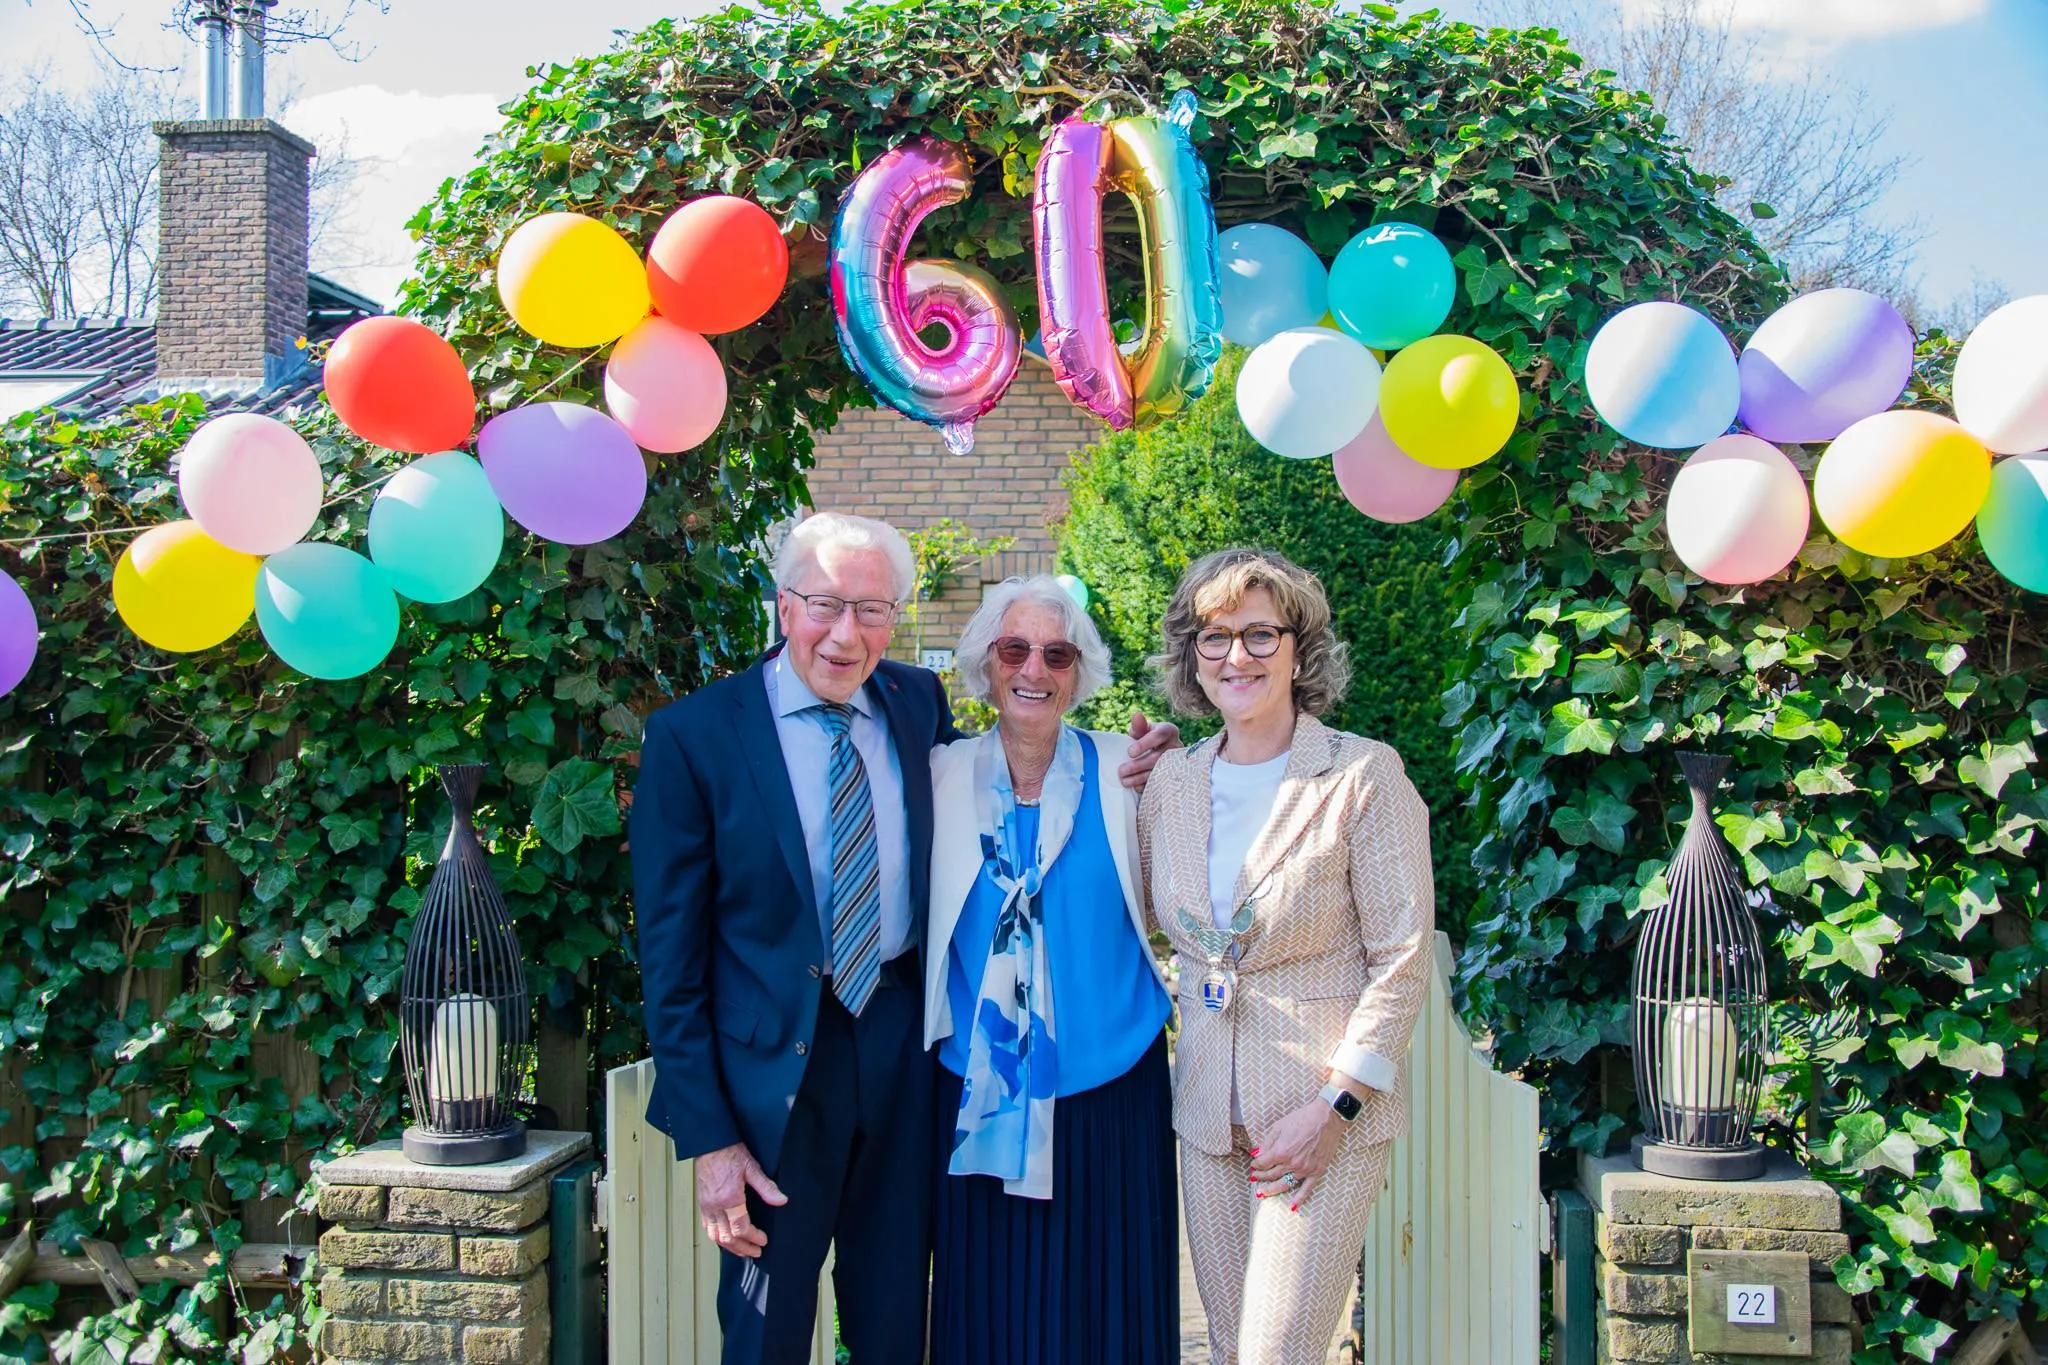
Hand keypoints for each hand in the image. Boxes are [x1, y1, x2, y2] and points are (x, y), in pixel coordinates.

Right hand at [696, 1141, 786, 1257]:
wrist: (709, 1143)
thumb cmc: (729, 1152)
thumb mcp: (752, 1167)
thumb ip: (766, 1187)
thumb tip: (782, 1201)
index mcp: (730, 1199)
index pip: (741, 1229)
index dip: (754, 1238)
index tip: (764, 1240)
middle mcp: (715, 1206)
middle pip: (727, 1239)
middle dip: (743, 1248)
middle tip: (756, 1252)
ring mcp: (707, 1207)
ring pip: (715, 1237)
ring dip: (730, 1248)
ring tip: (743, 1250)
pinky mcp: (702, 1204)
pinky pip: (708, 1228)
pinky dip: (718, 1238)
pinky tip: (727, 1238)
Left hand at [1118, 712, 1182, 790]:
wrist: (1160, 751)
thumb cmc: (1148, 739)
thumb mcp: (1143, 730)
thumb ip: (1139, 726)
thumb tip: (1136, 716)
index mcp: (1169, 731)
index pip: (1158, 736)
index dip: (1144, 744)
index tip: (1130, 752)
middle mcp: (1176, 746)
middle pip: (1158, 757)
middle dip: (1138, 765)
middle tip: (1121, 771)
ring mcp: (1177, 762)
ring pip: (1159, 772)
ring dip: (1140, 778)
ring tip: (1125, 780)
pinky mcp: (1174, 775)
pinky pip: (1162, 783)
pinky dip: (1147, 785)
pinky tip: (1136, 786)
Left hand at [1248, 1096, 1345, 1211]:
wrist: (1326, 1118)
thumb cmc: (1302, 1119)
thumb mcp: (1279, 1127)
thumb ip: (1267, 1143)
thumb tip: (1257, 1154)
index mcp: (1281, 1151)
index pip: (1263, 1163)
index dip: (1256, 1164)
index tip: (1254, 1164)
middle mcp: (1292, 1163)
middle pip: (1271, 1175)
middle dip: (1261, 1177)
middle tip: (1254, 1177)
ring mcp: (1305, 1169)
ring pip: (1284, 1184)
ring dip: (1272, 1189)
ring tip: (1262, 1192)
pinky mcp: (1317, 1172)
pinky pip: (1307, 1189)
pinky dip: (1299, 1199)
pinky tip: (1292, 1207)